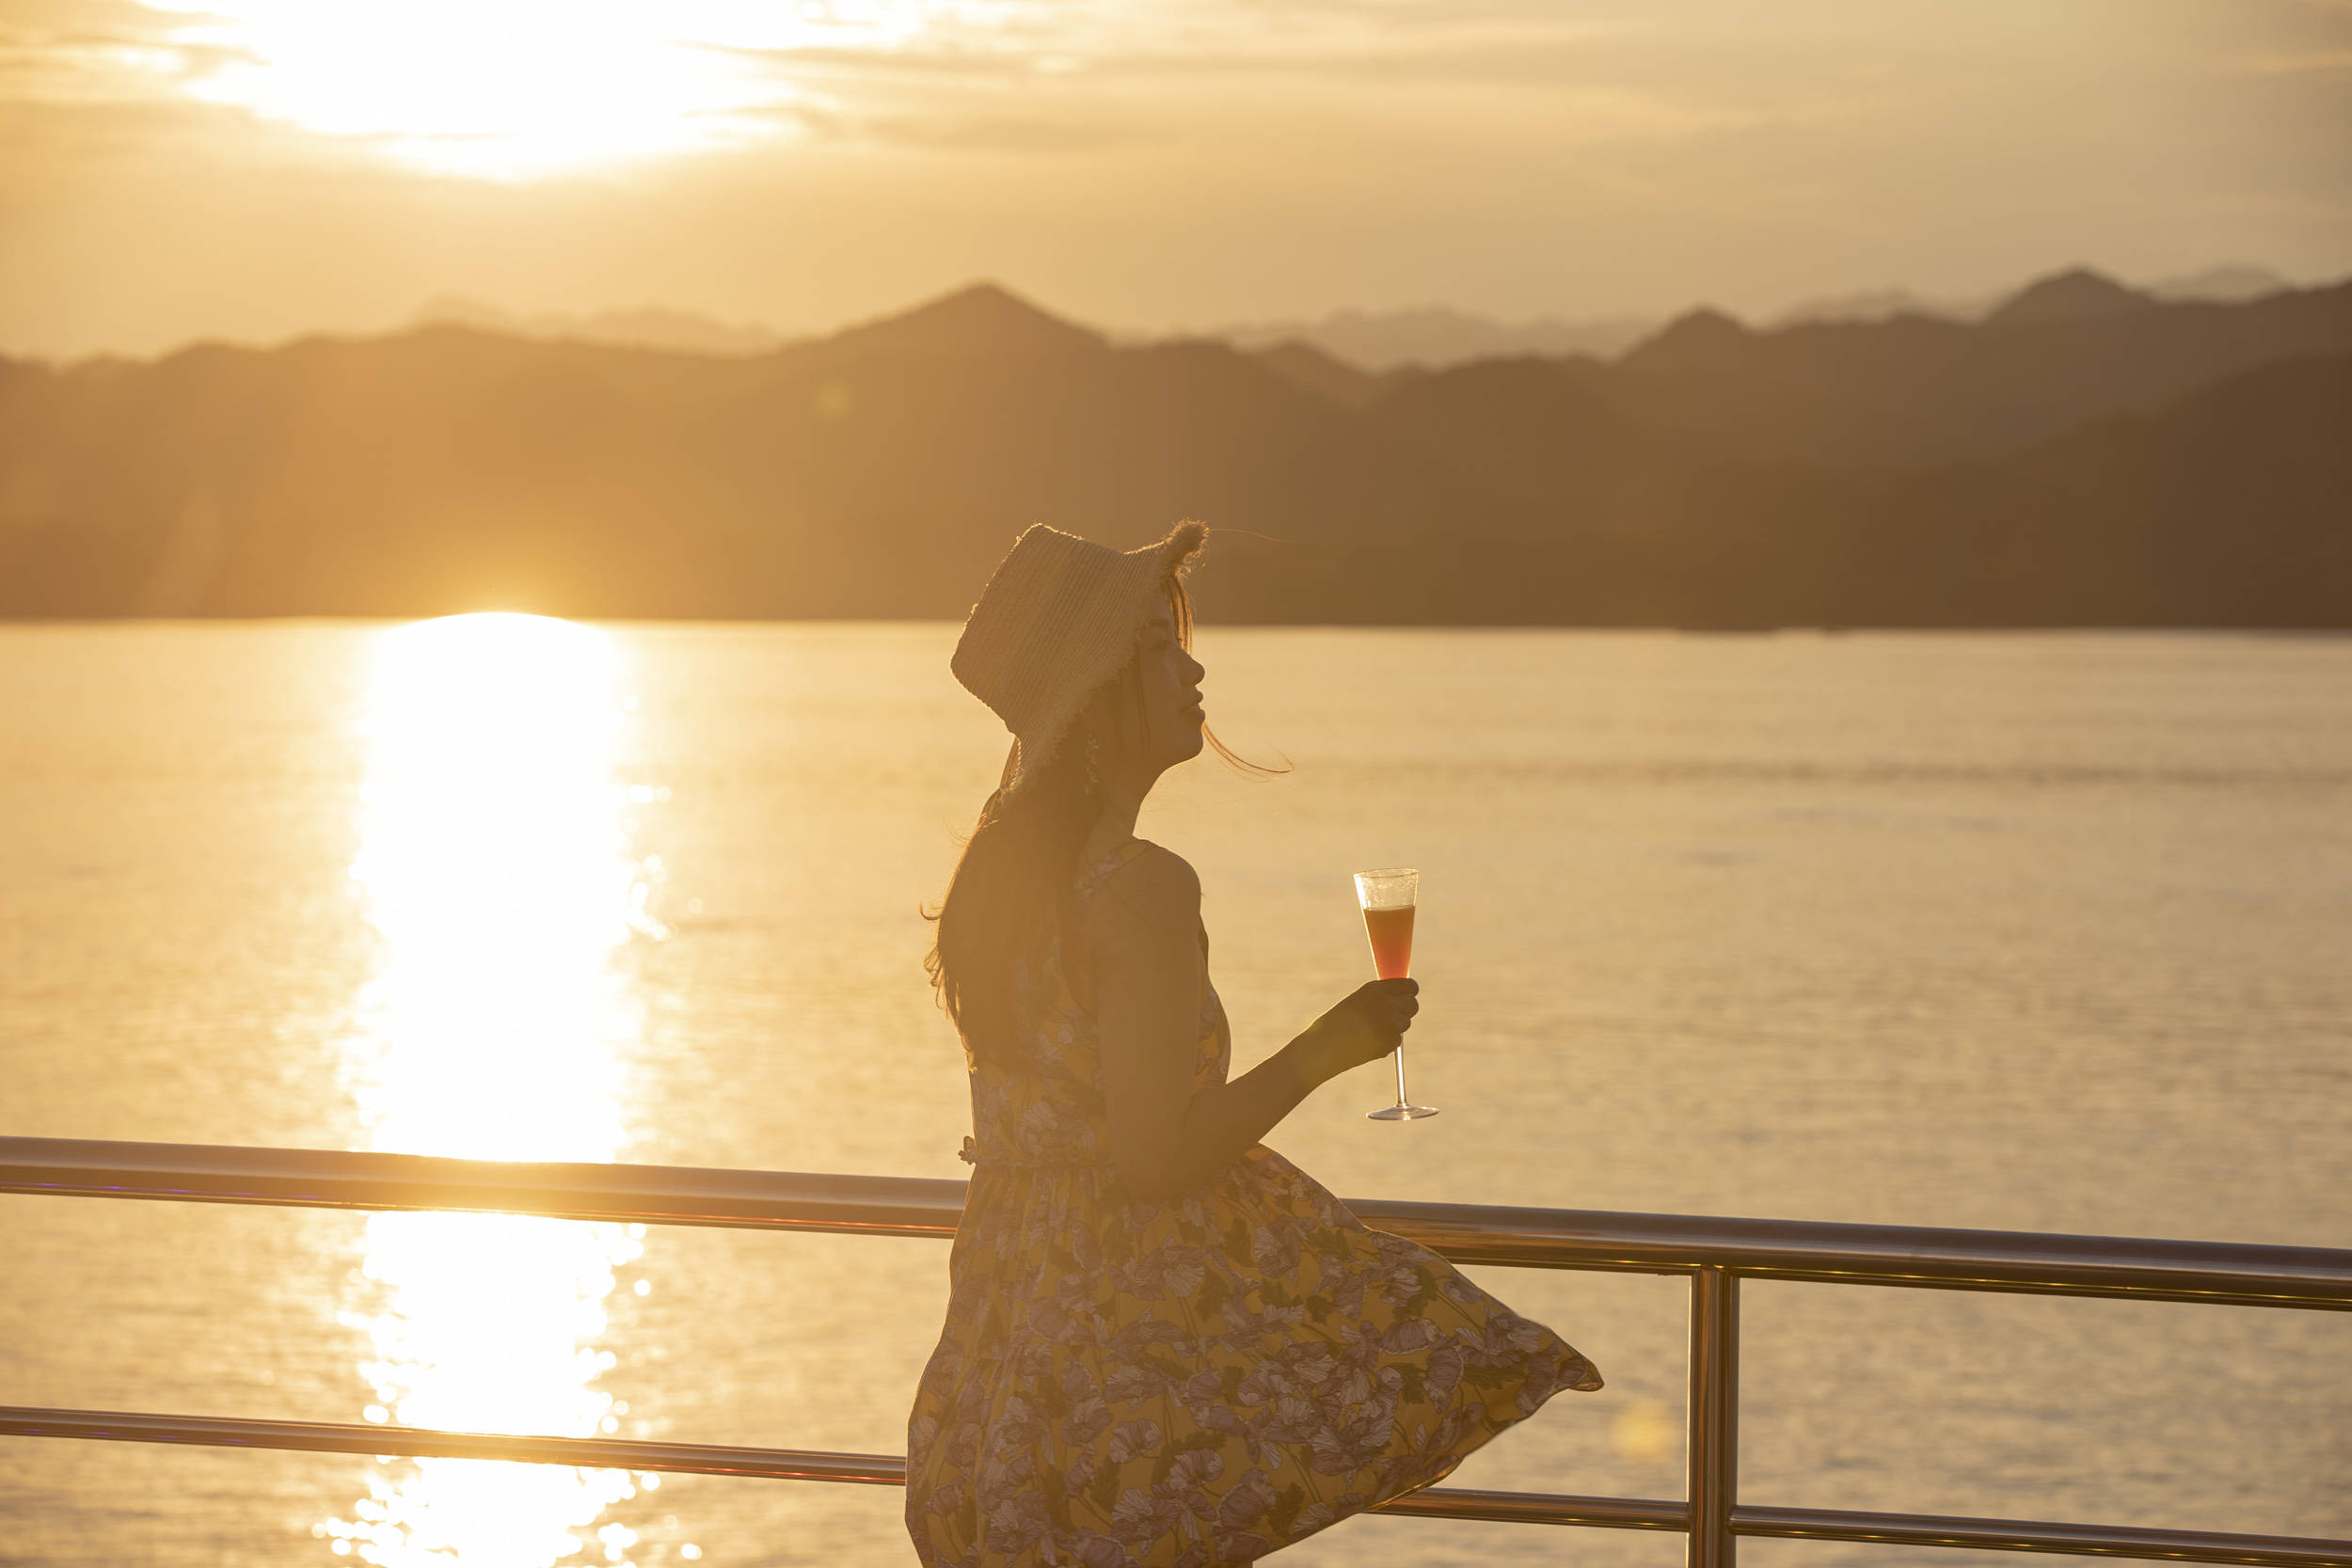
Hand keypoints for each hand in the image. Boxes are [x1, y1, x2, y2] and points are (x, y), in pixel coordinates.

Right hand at [1292, 979, 1420, 1087]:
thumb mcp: (1357, 1002)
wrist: (1322, 1049)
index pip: (1409, 986)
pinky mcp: (1391, 1041)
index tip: (1406, 997)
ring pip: (1405, 1023)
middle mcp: (1385, 1002)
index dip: (1408, 992)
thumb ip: (1379, 998)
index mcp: (1374, 989)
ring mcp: (1390, 1022)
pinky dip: (1386, 1043)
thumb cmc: (1335, 1025)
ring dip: (1394, 1028)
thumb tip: (1403, 998)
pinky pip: (1397, 1041)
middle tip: (1392, 1018)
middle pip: (1413, 1004)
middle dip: (1406, 1010)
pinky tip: (1367, 1045)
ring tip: (1369, 1033)